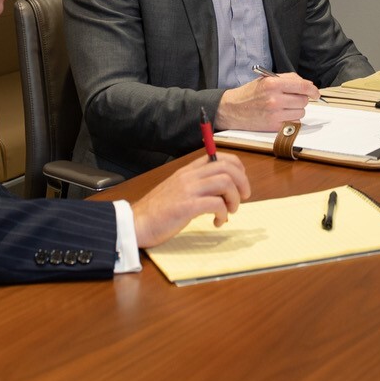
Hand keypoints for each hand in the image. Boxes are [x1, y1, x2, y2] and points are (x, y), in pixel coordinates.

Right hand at [131, 153, 251, 247]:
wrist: (136, 223)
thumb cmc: (158, 210)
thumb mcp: (178, 189)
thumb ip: (197, 185)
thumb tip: (222, 190)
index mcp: (188, 170)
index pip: (219, 157)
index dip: (237, 168)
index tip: (240, 183)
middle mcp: (189, 176)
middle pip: (227, 167)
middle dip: (242, 182)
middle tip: (243, 198)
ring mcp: (188, 190)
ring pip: (225, 183)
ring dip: (234, 199)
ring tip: (229, 212)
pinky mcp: (186, 206)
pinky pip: (216, 204)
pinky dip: (223, 214)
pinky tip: (217, 222)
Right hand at [215, 72, 318, 130]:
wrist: (232, 109)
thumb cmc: (250, 93)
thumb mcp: (266, 79)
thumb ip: (288, 79)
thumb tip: (308, 85)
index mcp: (273, 84)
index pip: (302, 86)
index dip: (313, 90)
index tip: (316, 93)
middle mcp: (274, 99)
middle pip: (303, 100)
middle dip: (301, 99)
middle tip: (292, 98)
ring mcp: (274, 114)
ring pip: (300, 112)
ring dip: (296, 110)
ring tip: (284, 107)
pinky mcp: (274, 126)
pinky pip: (294, 123)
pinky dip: (291, 119)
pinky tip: (281, 115)